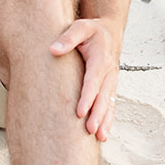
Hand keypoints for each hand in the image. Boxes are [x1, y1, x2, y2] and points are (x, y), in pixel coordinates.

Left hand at [49, 17, 121, 141]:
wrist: (109, 31)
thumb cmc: (92, 30)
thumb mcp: (80, 27)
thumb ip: (68, 37)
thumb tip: (53, 49)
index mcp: (101, 59)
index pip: (93, 81)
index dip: (87, 97)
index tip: (79, 112)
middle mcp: (109, 72)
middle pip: (103, 96)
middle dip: (97, 114)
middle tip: (90, 130)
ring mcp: (111, 81)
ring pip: (109, 103)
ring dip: (105, 120)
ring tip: (100, 137)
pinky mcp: (110, 87)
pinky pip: (111, 105)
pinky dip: (108, 119)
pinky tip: (103, 134)